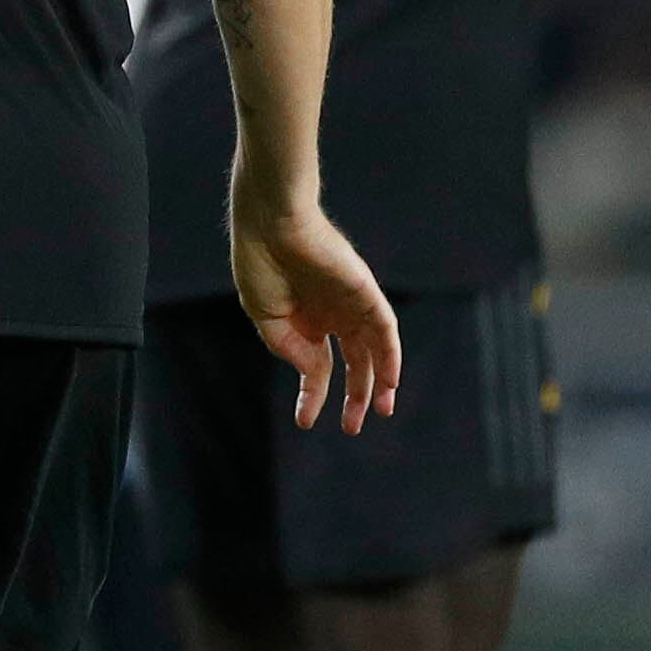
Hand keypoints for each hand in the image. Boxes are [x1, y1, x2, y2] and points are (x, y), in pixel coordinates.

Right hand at [230, 190, 401, 433]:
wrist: (271, 224)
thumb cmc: (260, 263)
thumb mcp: (267, 317)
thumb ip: (291, 349)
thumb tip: (314, 375)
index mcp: (308, 318)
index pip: (319, 364)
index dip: (312, 394)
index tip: (305, 421)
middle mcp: (334, 314)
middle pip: (355, 362)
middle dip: (356, 394)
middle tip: (352, 426)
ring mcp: (351, 304)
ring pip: (374, 350)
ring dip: (380, 381)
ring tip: (380, 411)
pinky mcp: (365, 293)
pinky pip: (385, 329)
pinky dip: (390, 355)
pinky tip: (390, 381)